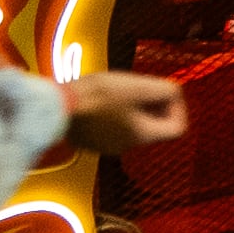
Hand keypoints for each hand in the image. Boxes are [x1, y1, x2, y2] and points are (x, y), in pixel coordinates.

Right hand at [59, 70, 187, 153]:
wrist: (55, 107)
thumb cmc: (98, 96)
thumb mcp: (138, 86)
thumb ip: (164, 90)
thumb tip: (175, 94)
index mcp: (142, 136)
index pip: (177, 129)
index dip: (177, 109)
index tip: (162, 94)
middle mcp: (126, 146)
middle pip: (154, 127)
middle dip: (153, 105)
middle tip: (139, 87)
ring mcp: (106, 145)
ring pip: (132, 125)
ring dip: (132, 108)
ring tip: (118, 91)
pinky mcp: (89, 140)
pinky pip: (111, 127)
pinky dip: (113, 113)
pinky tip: (101, 99)